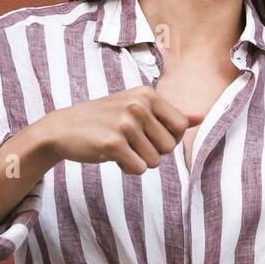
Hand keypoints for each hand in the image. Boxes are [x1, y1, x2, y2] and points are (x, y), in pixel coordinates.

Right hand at [41, 86, 203, 175]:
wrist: (63, 128)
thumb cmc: (105, 120)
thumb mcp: (136, 109)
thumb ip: (168, 114)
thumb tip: (201, 117)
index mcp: (148, 94)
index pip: (181, 127)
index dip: (169, 139)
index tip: (150, 137)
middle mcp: (138, 105)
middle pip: (169, 147)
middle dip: (153, 152)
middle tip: (132, 144)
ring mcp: (125, 123)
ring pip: (155, 161)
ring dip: (139, 161)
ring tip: (121, 148)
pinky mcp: (113, 143)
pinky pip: (139, 169)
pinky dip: (128, 169)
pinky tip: (113, 156)